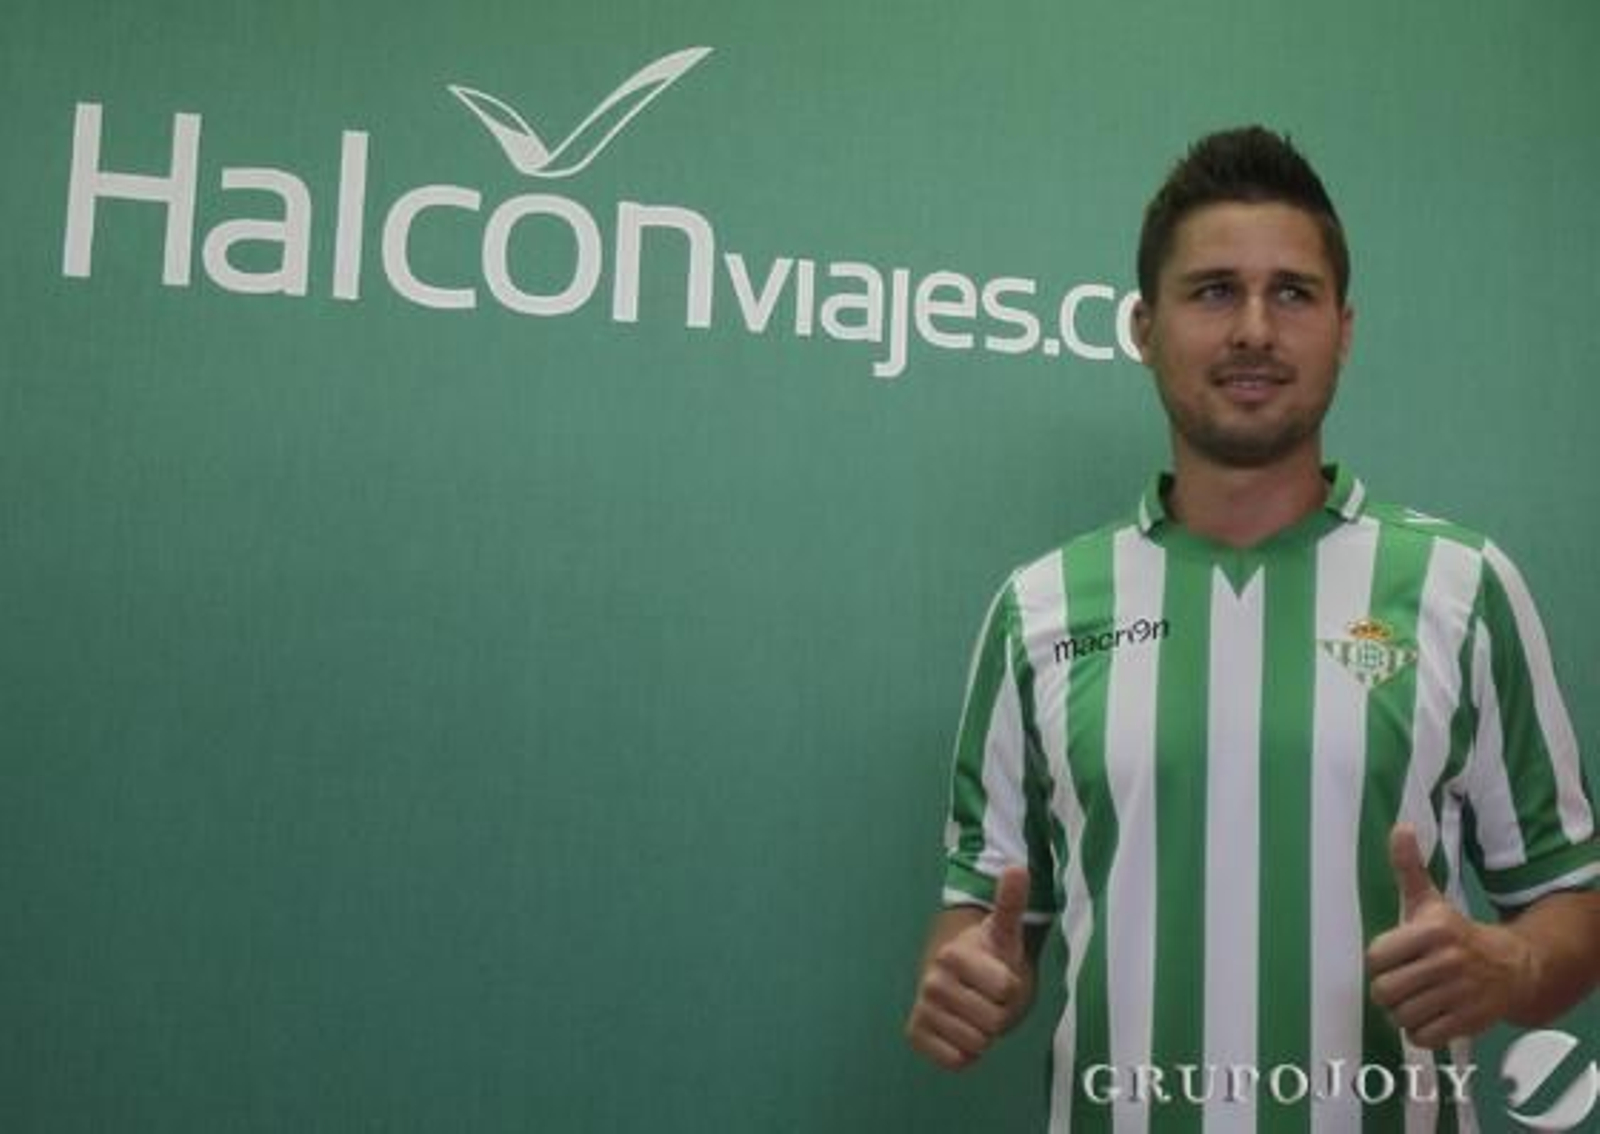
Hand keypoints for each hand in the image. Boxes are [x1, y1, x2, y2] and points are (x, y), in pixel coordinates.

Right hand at [905, 866, 1032, 1069]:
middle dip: (999, 1015)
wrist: (959, 980)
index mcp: (953, 954)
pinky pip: (956, 1061)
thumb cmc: (989, 957)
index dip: (1012, 989)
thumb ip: (1011, 902)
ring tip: (975, 1012)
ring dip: (983, 1035)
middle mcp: (931, 980)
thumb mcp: (1004, 932)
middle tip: (988, 998)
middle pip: (993, 1022)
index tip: (1000, 977)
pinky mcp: (915, 1034)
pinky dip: (965, 1053)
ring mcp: (922, 1008)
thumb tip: (1018, 867)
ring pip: (976, 1044)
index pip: (1007, 991)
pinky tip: (960, 1030)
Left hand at [1366, 824, 1534, 1048]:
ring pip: (1401, 1016)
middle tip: (1401, 983)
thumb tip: (1400, 826)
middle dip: (1387, 990)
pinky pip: (1422, 1037)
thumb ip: (1408, 867)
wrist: (1514, 966)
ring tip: (1416, 999)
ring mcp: (1459, 994)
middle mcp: (1447, 962)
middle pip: (1384, 990)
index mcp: (1432, 930)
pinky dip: (1420, 1032)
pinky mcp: (1469, 1022)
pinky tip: (1430, 1016)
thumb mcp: (1430, 900)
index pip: (1376, 957)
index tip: (1393, 957)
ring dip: (1403, 1013)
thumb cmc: (1457, 933)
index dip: (1380, 960)